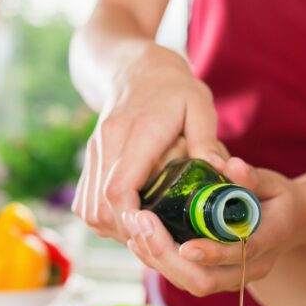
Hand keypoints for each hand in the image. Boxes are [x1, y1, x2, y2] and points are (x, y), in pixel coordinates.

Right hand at [71, 44, 228, 241]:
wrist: (133, 68)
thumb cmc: (172, 88)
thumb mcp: (199, 105)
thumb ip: (207, 140)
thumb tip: (220, 172)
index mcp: (135, 133)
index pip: (119, 189)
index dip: (132, 220)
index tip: (153, 232)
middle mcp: (107, 145)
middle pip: (101, 208)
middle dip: (126, 231)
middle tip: (156, 236)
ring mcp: (93, 154)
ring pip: (89, 210)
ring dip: (113, 228)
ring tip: (144, 229)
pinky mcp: (89, 161)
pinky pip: (85, 202)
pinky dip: (103, 218)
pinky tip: (127, 216)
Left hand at [123, 158, 304, 296]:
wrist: (288, 224)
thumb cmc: (275, 199)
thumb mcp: (270, 183)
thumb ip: (251, 177)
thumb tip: (228, 164)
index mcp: (269, 242)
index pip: (239, 254)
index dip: (211, 253)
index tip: (183, 245)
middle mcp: (249, 268)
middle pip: (205, 280)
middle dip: (167, 256)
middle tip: (140, 222)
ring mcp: (230, 278)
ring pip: (190, 283)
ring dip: (156, 258)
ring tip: (133, 227)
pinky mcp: (213, 277)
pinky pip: (183, 278)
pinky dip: (157, 260)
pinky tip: (137, 239)